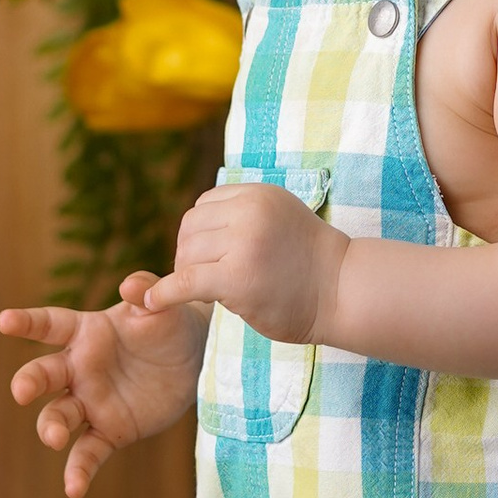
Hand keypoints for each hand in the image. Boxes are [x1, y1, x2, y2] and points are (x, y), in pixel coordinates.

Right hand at [0, 278, 205, 497]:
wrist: (195, 361)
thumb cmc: (170, 325)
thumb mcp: (162, 306)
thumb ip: (147, 292)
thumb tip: (131, 284)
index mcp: (86, 333)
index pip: (49, 325)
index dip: (27, 322)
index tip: (5, 321)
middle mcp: (79, 369)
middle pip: (44, 374)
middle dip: (29, 382)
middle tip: (22, 390)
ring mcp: (90, 403)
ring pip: (59, 416)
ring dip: (51, 427)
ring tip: (54, 438)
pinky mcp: (109, 432)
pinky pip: (88, 453)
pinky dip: (78, 471)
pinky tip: (73, 489)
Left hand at [150, 182, 339, 346]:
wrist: (343, 290)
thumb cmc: (310, 263)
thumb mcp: (277, 218)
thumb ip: (241, 216)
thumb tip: (191, 229)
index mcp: (257, 193)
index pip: (204, 205)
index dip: (201, 234)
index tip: (212, 257)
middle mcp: (249, 211)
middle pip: (190, 228)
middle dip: (191, 255)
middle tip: (209, 280)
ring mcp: (244, 243)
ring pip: (186, 255)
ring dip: (189, 276)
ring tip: (214, 291)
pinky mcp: (238, 277)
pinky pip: (185, 282)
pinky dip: (164, 293)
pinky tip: (154, 303)